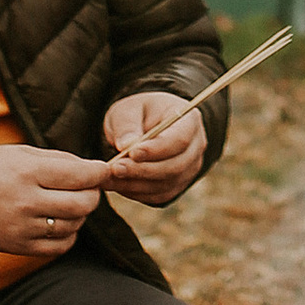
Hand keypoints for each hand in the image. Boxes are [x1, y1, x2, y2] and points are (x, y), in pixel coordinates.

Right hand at [0, 145, 115, 257]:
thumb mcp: (20, 152)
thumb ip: (57, 160)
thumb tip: (92, 169)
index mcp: (27, 172)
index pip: (79, 175)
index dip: (99, 173)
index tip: (104, 170)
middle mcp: (26, 201)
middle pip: (82, 204)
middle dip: (93, 194)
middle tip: (89, 188)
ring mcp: (22, 227)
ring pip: (74, 225)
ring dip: (80, 214)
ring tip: (70, 203)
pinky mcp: (18, 247)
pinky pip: (60, 246)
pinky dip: (68, 234)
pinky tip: (61, 222)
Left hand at [101, 90, 208, 204]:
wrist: (143, 127)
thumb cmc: (138, 114)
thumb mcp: (128, 109)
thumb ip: (127, 124)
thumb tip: (126, 145)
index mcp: (189, 120)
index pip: (179, 140)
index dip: (156, 150)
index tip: (131, 152)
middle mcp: (195, 147)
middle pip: (175, 166)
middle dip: (143, 170)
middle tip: (115, 168)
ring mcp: (189, 169)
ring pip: (166, 185)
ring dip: (135, 184)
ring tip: (109, 177)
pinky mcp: (177, 186)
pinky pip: (158, 196)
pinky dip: (136, 193)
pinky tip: (116, 184)